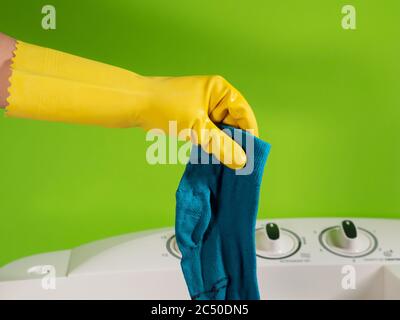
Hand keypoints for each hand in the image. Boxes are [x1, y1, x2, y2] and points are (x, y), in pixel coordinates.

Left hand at [139, 75, 258, 168]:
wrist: (135, 104)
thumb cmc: (166, 109)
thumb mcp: (197, 129)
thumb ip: (221, 145)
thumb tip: (242, 162)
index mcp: (220, 90)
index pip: (243, 112)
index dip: (250, 133)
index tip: (253, 153)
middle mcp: (214, 96)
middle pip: (233, 121)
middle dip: (236, 141)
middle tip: (240, 163)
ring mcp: (203, 106)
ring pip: (221, 128)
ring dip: (223, 144)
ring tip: (228, 163)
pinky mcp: (193, 116)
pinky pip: (208, 130)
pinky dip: (211, 143)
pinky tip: (214, 157)